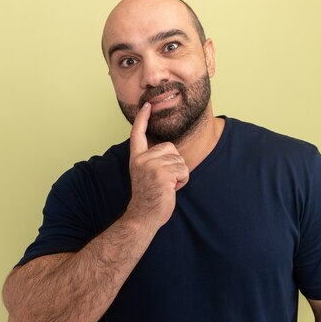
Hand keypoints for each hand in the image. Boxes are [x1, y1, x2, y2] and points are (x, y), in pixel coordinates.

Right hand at [125, 102, 188, 229]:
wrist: (144, 215)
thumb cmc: (149, 197)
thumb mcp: (146, 173)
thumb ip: (153, 160)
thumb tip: (171, 151)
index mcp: (137, 158)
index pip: (138, 134)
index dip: (143, 119)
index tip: (147, 106)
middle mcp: (142, 159)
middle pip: (171, 148)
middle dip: (174, 164)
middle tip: (163, 180)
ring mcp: (152, 166)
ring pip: (180, 160)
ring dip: (179, 175)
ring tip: (166, 186)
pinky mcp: (163, 174)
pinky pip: (184, 170)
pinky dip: (182, 181)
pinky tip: (170, 190)